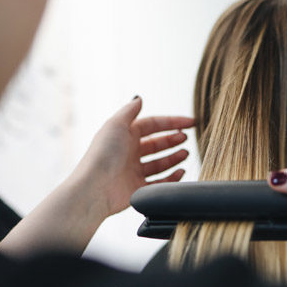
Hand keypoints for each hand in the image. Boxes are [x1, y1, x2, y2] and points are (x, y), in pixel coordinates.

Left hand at [73, 97, 193, 216]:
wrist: (95, 188)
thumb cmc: (103, 155)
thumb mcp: (116, 124)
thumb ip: (130, 110)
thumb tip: (139, 98)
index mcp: (124, 135)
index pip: (152, 125)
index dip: (171, 122)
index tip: (191, 123)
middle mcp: (129, 152)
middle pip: (157, 143)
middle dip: (173, 140)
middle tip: (186, 138)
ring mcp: (134, 171)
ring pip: (160, 163)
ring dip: (174, 157)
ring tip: (185, 154)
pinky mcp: (138, 189)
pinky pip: (160, 182)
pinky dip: (172, 177)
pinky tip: (180, 171)